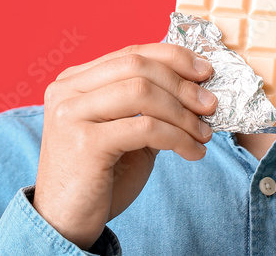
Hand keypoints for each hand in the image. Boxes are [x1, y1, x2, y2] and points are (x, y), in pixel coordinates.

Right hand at [31, 43, 216, 248]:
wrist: (65, 223)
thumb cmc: (98, 176)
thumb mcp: (125, 131)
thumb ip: (149, 105)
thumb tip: (198, 88)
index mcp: (75, 80)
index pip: (131, 53)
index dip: (173, 58)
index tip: (205, 72)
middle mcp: (67, 90)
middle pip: (137, 67)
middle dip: (182, 84)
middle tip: (210, 104)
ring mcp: (72, 114)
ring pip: (142, 92)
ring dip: (183, 113)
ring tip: (203, 133)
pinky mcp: (84, 142)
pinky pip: (145, 128)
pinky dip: (178, 138)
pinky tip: (192, 152)